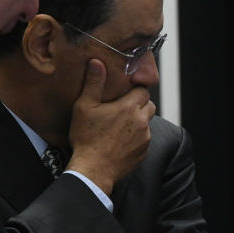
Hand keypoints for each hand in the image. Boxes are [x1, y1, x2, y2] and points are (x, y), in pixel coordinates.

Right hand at [65, 59, 154, 194]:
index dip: (134, 90)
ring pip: (147, 123)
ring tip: (120, 125)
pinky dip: (136, 137)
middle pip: (149, 105)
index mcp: (130, 107)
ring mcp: (145, 138)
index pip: (143, 90)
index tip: (124, 93)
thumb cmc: (87, 138)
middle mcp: (142, 121)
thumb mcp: (84, 107)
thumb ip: (94, 83)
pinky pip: (145, 139)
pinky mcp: (143, 152)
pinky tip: (120, 140)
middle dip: (139, 104)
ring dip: (138, 121)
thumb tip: (97, 62)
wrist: (93, 170)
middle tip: (122, 108)